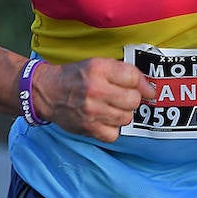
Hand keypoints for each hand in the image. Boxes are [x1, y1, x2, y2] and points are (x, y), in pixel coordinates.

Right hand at [32, 57, 156, 142]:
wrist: (46, 91)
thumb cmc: (74, 77)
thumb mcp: (96, 64)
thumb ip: (123, 73)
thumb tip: (150, 89)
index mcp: (98, 68)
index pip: (133, 77)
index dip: (142, 84)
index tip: (146, 89)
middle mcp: (95, 89)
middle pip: (133, 100)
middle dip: (131, 99)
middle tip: (121, 98)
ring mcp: (91, 110)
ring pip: (126, 118)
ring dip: (122, 114)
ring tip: (110, 108)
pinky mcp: (87, 128)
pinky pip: (114, 134)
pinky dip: (112, 129)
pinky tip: (104, 119)